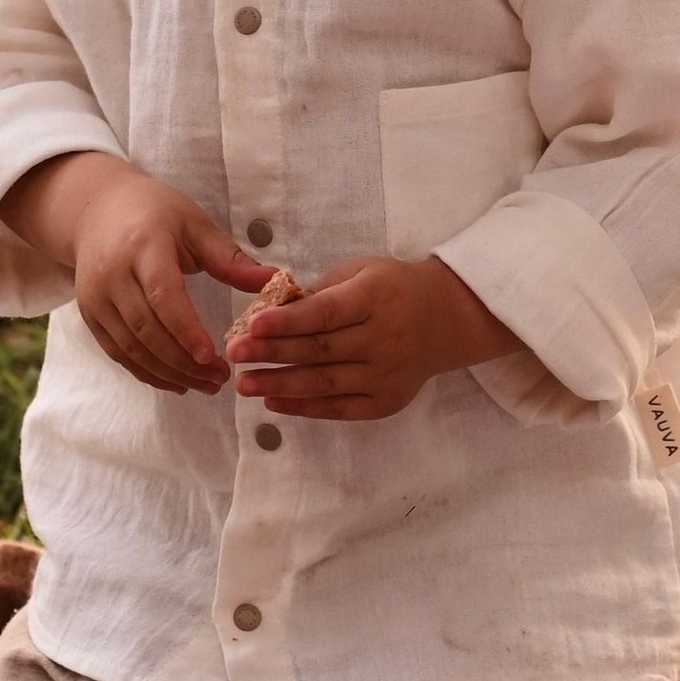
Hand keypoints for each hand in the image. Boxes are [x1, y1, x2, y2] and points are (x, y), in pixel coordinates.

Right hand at [0, 155, 272, 395]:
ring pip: (131, 347)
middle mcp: (113, 274)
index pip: (163, 294)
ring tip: (205, 386)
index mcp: (143, 245)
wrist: (97, 210)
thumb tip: (276, 281)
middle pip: (147, 329)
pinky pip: (118, 353)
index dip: (185, 329)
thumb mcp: (195, 224)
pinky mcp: (90, 315)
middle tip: (220, 379)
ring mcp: (96, 298)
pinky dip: (147, 373)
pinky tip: (177, 383)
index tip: (211, 356)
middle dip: (183, 361)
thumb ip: (232, 259)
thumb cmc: (156, 214)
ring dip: (169, 373)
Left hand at [227, 251, 511, 420]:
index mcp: (376, 297)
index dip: (287, 321)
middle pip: (319, 350)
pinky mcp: (386, 402)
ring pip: (324, 383)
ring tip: (244, 384)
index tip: (251, 325)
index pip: (325, 313)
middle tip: (234, 355)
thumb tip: (269, 312)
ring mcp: (387, 374)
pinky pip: (339, 408)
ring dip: (280, 384)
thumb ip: (318, 291)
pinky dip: (304, 407)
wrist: (444, 319)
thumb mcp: (360, 272)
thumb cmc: (390, 288)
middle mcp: (385, 338)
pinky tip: (274, 401)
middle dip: (271, 353)